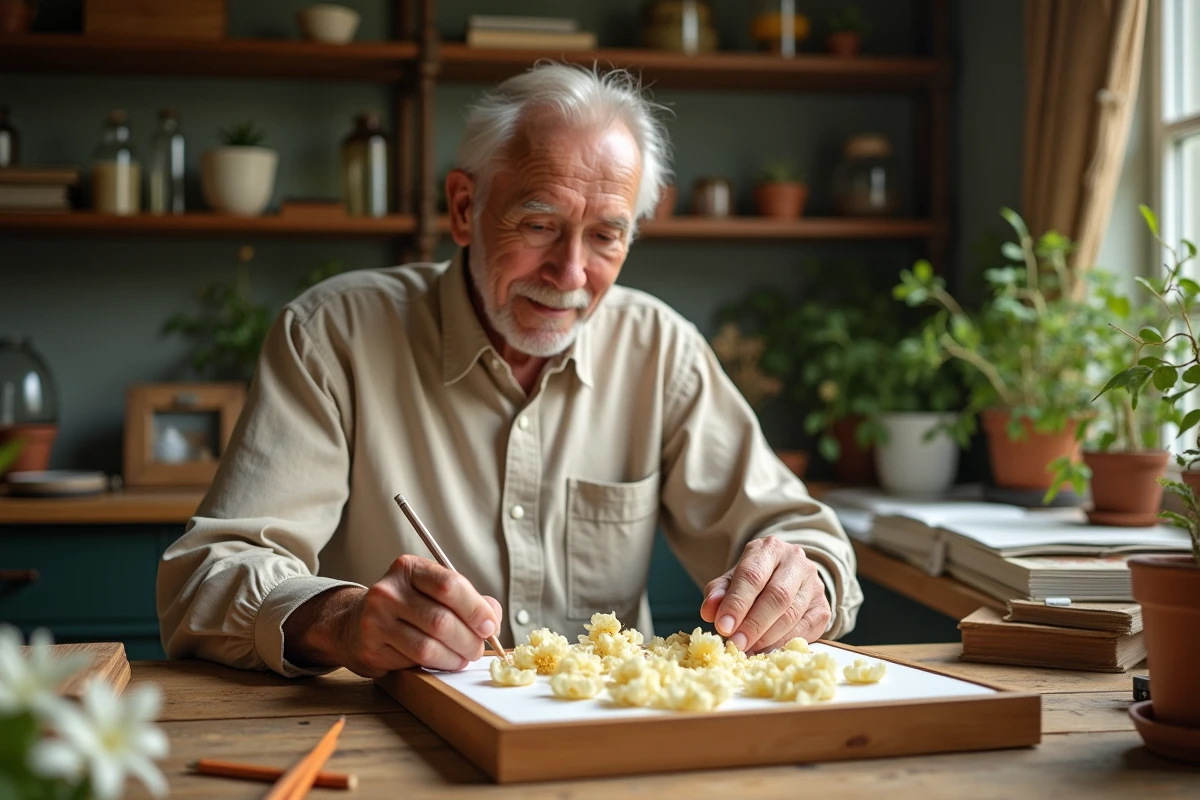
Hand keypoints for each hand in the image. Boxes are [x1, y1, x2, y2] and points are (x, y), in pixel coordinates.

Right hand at [285, 555, 501, 677]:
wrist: (354, 624)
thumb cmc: (406, 607)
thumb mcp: (432, 591)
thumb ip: (467, 600)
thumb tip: (492, 619)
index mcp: (408, 568)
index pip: (451, 585)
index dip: (476, 609)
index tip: (490, 626)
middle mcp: (388, 591)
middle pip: (442, 620)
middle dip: (469, 640)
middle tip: (478, 649)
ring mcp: (375, 620)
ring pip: (429, 646)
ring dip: (455, 658)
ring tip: (462, 658)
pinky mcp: (370, 648)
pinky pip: (413, 661)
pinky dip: (435, 665)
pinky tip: (439, 661)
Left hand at [699, 536, 829, 653]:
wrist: (787, 577)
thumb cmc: (755, 578)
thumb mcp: (732, 580)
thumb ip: (718, 593)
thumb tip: (709, 611)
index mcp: (769, 549)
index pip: (753, 575)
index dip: (737, 603)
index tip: (723, 626)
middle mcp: (796, 561)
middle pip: (776, 596)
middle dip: (753, 624)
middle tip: (736, 644)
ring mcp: (814, 584)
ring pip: (791, 614)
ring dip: (767, 637)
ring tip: (747, 649)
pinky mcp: (823, 607)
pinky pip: (805, 630)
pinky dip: (783, 643)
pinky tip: (766, 650)